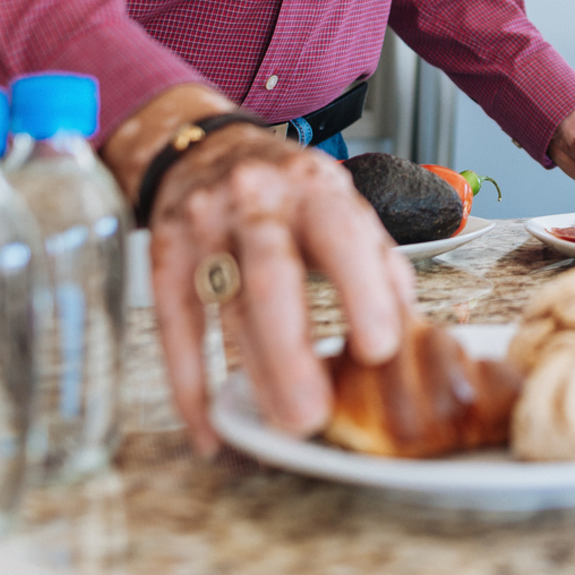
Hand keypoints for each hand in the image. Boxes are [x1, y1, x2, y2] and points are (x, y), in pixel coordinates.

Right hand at [104, 84, 415, 455]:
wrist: (204, 149)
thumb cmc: (287, 191)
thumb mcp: (340, 204)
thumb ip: (377, 261)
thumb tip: (409, 331)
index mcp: (313, 188)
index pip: (339, 235)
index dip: (361, 291)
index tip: (379, 350)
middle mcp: (255, 201)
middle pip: (270, 278)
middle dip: (291, 351)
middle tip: (313, 414)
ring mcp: (204, 225)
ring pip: (225, 306)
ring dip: (253, 372)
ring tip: (279, 426)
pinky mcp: (164, 254)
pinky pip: (173, 323)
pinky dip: (189, 382)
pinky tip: (209, 426)